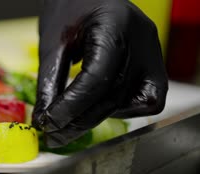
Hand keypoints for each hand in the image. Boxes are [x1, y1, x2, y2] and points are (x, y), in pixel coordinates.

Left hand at [33, 0, 167, 146]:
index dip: (71, 106)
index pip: (96, 78)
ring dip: (95, 119)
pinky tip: (98, 108)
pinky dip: (121, 110)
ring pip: (128, 103)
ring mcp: (153, 55)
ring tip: (67, 126)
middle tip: (52, 135)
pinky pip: (147, 101)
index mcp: (116, 25)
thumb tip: (45, 119)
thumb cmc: (71, 7)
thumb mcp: (53, 40)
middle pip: (111, 96)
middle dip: (78, 122)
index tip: (48, 123)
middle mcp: (142, 41)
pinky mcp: (154, 67)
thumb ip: (50, 81)